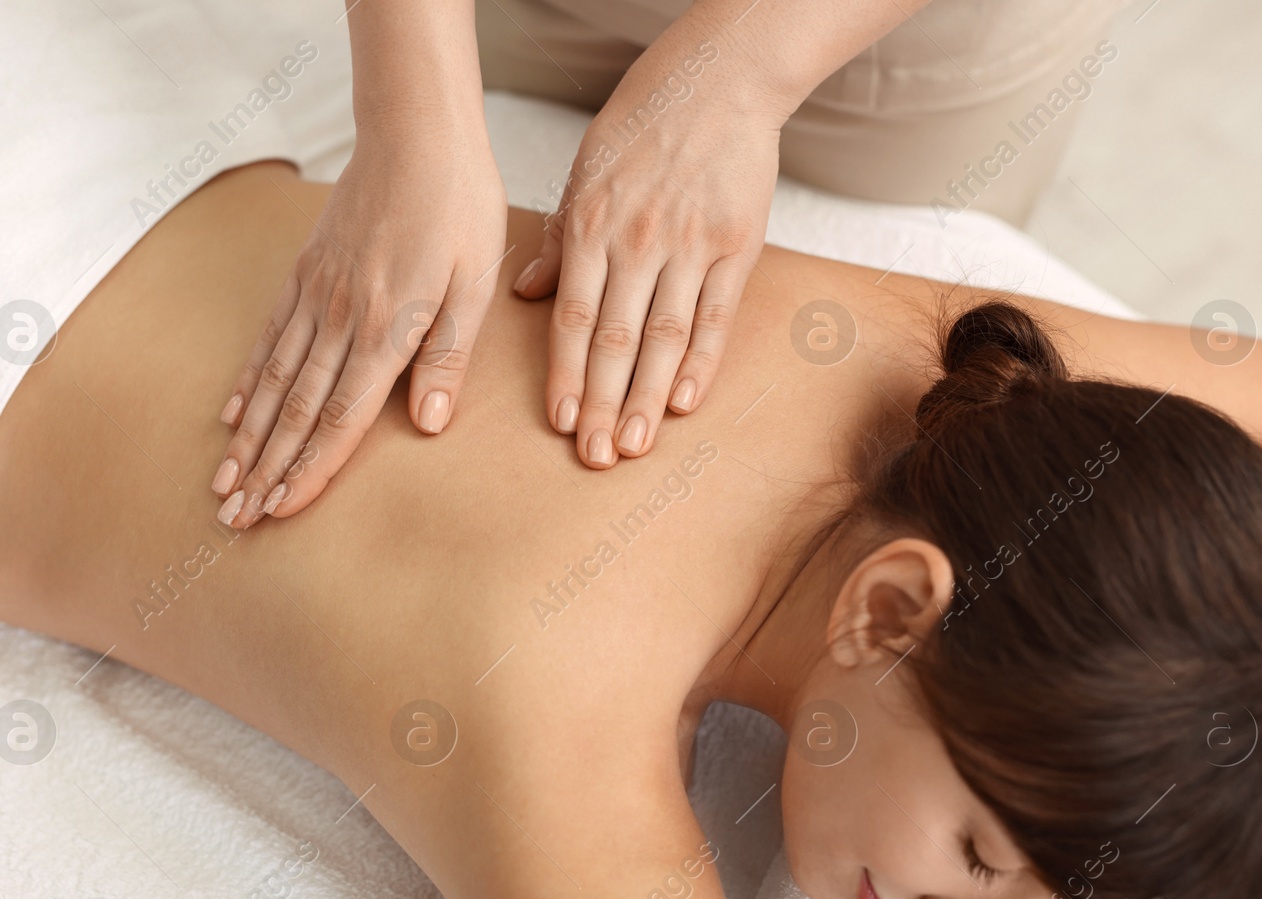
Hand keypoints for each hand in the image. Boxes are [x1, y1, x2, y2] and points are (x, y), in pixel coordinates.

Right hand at [211, 115, 507, 527]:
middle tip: (236, 519)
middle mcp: (339, 318)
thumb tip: (427, 423)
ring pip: (274, 381)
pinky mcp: (305, 273)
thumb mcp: (475, 282)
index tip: (280, 511)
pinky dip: (249, 381)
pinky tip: (233, 414)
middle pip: (295, 410)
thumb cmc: (458, 206)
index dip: (310, 470)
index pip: (340, 418)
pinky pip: (269, 337)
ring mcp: (315, 294)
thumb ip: (448, 355)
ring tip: (223, 483)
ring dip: (247, 438)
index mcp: (385, 328)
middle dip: (265, 469)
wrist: (415, 131)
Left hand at [514, 33, 785, 467]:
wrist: (719, 79)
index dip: (567, 376)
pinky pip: (715, 315)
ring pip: (663, 337)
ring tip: (635, 445)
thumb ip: (559, 238)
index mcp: (593, 226)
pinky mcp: (735, 245)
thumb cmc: (645, 122)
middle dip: (602, 404)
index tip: (562, 422)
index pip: (573, 318)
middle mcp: (637, 242)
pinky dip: (700, 361)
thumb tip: (526, 294)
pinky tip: (685, 402)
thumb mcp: (584, 172)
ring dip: (646, 398)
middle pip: (615, 340)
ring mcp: (689, 246)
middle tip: (595, 457)